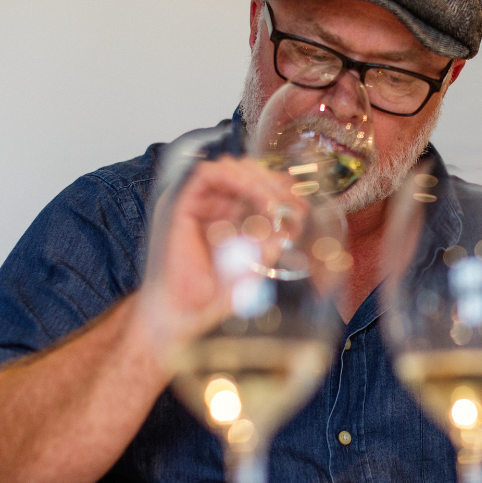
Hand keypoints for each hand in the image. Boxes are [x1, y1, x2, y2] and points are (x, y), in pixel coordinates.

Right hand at [140, 156, 305, 344]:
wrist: (184, 314)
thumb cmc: (212, 295)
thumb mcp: (256, 262)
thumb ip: (272, 239)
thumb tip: (295, 217)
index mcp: (232, 217)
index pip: (259, 186)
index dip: (281, 188)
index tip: (300, 201)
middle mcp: (214, 206)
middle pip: (247, 173)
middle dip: (274, 182)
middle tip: (291, 200)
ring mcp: (197, 204)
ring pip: (229, 168)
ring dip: (257, 178)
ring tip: (273, 201)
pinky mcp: (181, 204)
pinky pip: (206, 174)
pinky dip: (233, 177)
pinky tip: (253, 192)